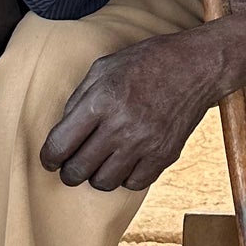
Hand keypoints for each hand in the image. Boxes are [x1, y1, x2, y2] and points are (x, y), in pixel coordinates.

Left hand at [41, 29, 223, 190]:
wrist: (196, 65)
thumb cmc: (148, 62)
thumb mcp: (104, 67)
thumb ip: (79, 99)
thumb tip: (62, 132)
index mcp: (102, 100)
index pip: (60, 145)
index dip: (48, 157)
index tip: (50, 159)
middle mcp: (122, 125)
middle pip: (78, 170)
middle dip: (69, 171)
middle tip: (72, 164)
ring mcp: (145, 143)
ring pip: (103, 182)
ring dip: (96, 175)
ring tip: (100, 161)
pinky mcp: (164, 154)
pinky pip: (133, 183)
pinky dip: (125, 177)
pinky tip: (125, 160)